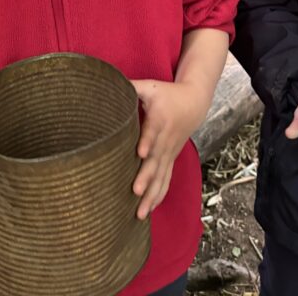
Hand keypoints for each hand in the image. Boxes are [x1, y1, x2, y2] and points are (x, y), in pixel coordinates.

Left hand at [130, 79, 209, 219]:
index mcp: (159, 119)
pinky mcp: (170, 159)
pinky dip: (158, 196)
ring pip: (161, 176)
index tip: (140, 153)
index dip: (147, 141)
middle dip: (146, 177)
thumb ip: (129, 86)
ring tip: (140, 213)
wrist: (193, 104)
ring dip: (152, 195)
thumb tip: (103, 83)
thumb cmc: (166, 94)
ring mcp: (169, 152)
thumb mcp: (149, 86)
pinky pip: (165, 180)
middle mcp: (165, 139)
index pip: (152, 131)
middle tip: (135, 192)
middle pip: (156, 161)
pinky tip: (149, 211)